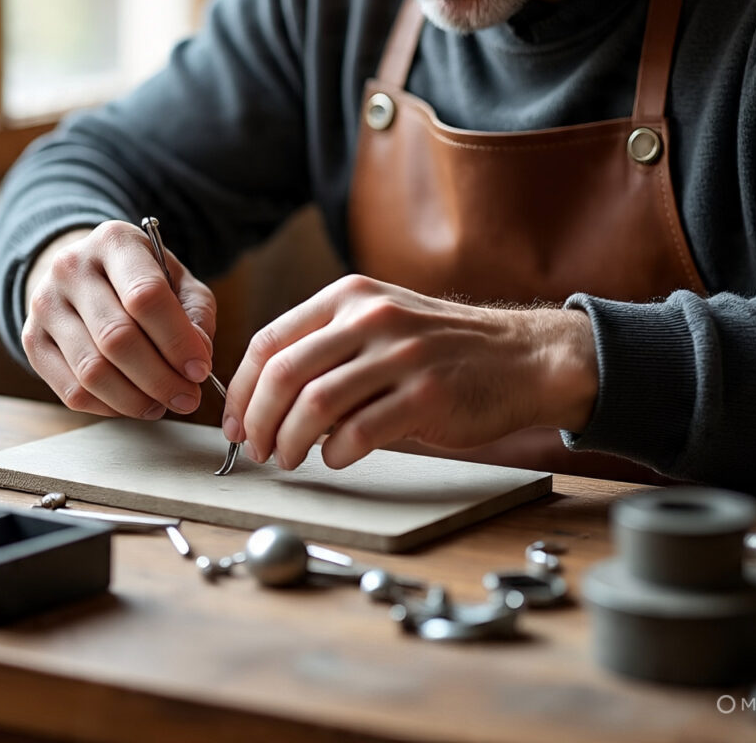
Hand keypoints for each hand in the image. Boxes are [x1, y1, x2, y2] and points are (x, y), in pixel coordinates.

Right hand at [21, 220, 215, 418]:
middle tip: (187, 398)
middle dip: (160, 378)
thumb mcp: (177, 279)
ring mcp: (45, 305)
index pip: (145, 295)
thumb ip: (196, 314)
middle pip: (117, 338)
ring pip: (92, 371)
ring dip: (136, 399)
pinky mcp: (32, 341)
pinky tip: (134, 403)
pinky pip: (72, 390)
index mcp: (114, 242)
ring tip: (163, 404)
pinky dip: (109, 407)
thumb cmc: (139, 277)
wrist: (83, 272)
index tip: (200, 370)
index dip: (177, 340)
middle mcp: (71, 268)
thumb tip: (198, 359)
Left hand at [222, 275, 596, 469]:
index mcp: (349, 297)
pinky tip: (336, 457)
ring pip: (315, 403)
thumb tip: (265, 397)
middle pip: (284, 374)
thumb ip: (327, 346)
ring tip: (289, 459)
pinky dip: (335, 452)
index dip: (241, 389)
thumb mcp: (380, 322)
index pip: (270, 341)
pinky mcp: (428, 395)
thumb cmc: (440, 348)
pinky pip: (360, 432)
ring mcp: (401, 354)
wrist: (520, 357)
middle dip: (257, 421)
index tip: (235, 421)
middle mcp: (371, 317)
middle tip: (256, 449)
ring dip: (290, 442)